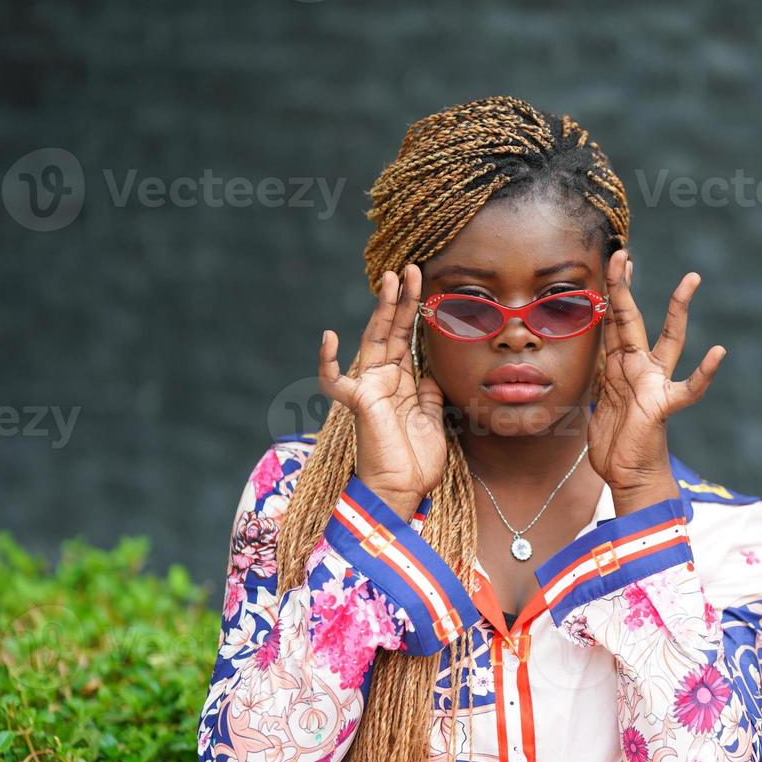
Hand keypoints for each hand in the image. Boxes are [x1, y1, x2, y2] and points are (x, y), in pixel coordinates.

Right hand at [317, 265, 447, 514]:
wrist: (403, 493)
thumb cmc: (417, 462)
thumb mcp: (433, 419)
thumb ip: (430, 392)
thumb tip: (432, 371)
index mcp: (403, 382)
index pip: (408, 338)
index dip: (414, 311)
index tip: (424, 284)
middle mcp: (384, 380)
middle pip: (392, 330)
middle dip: (401, 299)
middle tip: (409, 267)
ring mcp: (369, 389)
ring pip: (373, 341)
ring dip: (381, 309)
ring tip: (389, 278)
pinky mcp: (358, 404)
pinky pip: (336, 381)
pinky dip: (328, 361)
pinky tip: (328, 337)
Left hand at [588, 249, 725, 497]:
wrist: (628, 476)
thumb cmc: (615, 444)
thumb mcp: (598, 403)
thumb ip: (600, 377)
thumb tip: (594, 361)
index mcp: (621, 366)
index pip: (615, 321)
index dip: (613, 291)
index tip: (617, 261)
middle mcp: (640, 368)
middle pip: (632, 318)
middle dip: (625, 285)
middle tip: (623, 252)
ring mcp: (654, 384)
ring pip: (669, 340)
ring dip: (678, 310)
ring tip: (691, 280)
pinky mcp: (663, 406)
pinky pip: (688, 389)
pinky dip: (704, 374)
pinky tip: (717, 354)